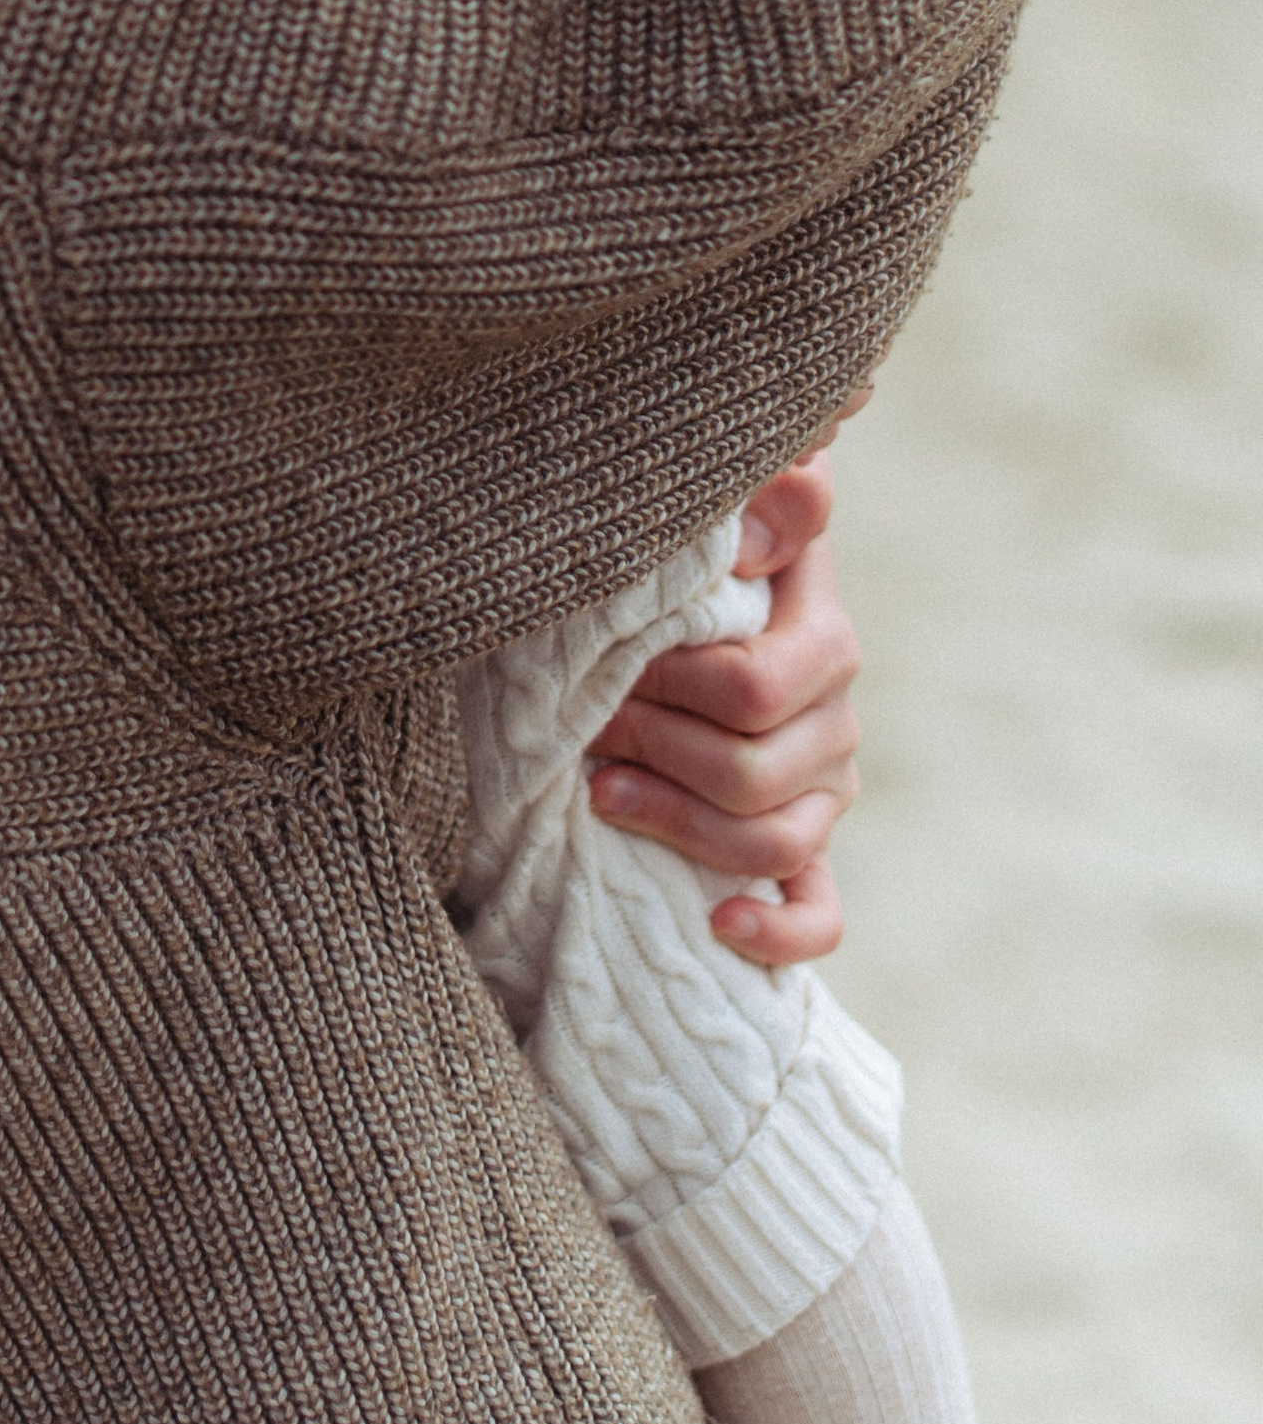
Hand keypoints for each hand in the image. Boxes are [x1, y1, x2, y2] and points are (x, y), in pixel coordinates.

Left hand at [585, 439, 865, 970]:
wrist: (673, 619)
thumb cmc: (669, 564)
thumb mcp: (699, 517)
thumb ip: (754, 495)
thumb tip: (783, 501)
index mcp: (814, 630)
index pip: (754, 687)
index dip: (671, 689)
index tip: (610, 671)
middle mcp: (832, 714)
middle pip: (754, 771)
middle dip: (655, 752)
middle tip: (589, 729)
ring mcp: (826, 789)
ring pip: (775, 840)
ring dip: (677, 825)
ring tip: (601, 795)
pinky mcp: (808, 851)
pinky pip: (820, 914)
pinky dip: (774, 928)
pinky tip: (717, 921)